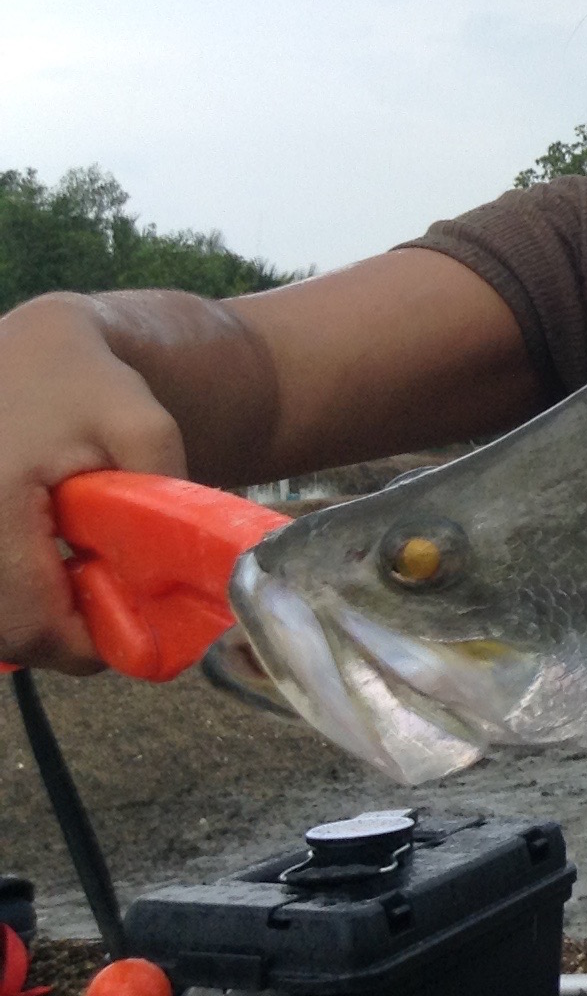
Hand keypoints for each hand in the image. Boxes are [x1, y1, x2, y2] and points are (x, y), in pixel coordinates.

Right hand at [0, 297, 188, 672]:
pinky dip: (13, 592)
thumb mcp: (146, 428)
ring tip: (78, 578)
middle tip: (109, 609)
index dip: (83, 646)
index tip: (130, 637)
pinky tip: (45, 564)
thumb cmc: (90, 384)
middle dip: (60, 632)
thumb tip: (162, 585)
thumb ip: (161, 503)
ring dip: (33, 615)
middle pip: (3, 629)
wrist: (34, 349)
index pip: (27, 621)